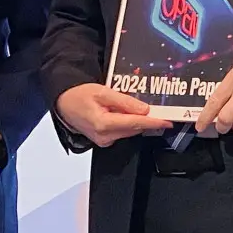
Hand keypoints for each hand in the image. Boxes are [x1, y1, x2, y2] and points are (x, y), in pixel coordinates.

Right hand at [55, 83, 171, 147]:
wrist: (64, 104)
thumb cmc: (80, 96)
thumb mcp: (102, 92)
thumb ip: (124, 101)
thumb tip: (144, 110)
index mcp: (104, 124)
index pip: (135, 123)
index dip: (154, 122)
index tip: (167, 121)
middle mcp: (105, 136)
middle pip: (135, 128)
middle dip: (147, 119)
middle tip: (159, 108)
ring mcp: (105, 140)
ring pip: (130, 130)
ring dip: (137, 120)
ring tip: (137, 106)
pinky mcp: (105, 140)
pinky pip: (123, 131)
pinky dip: (129, 122)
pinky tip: (125, 112)